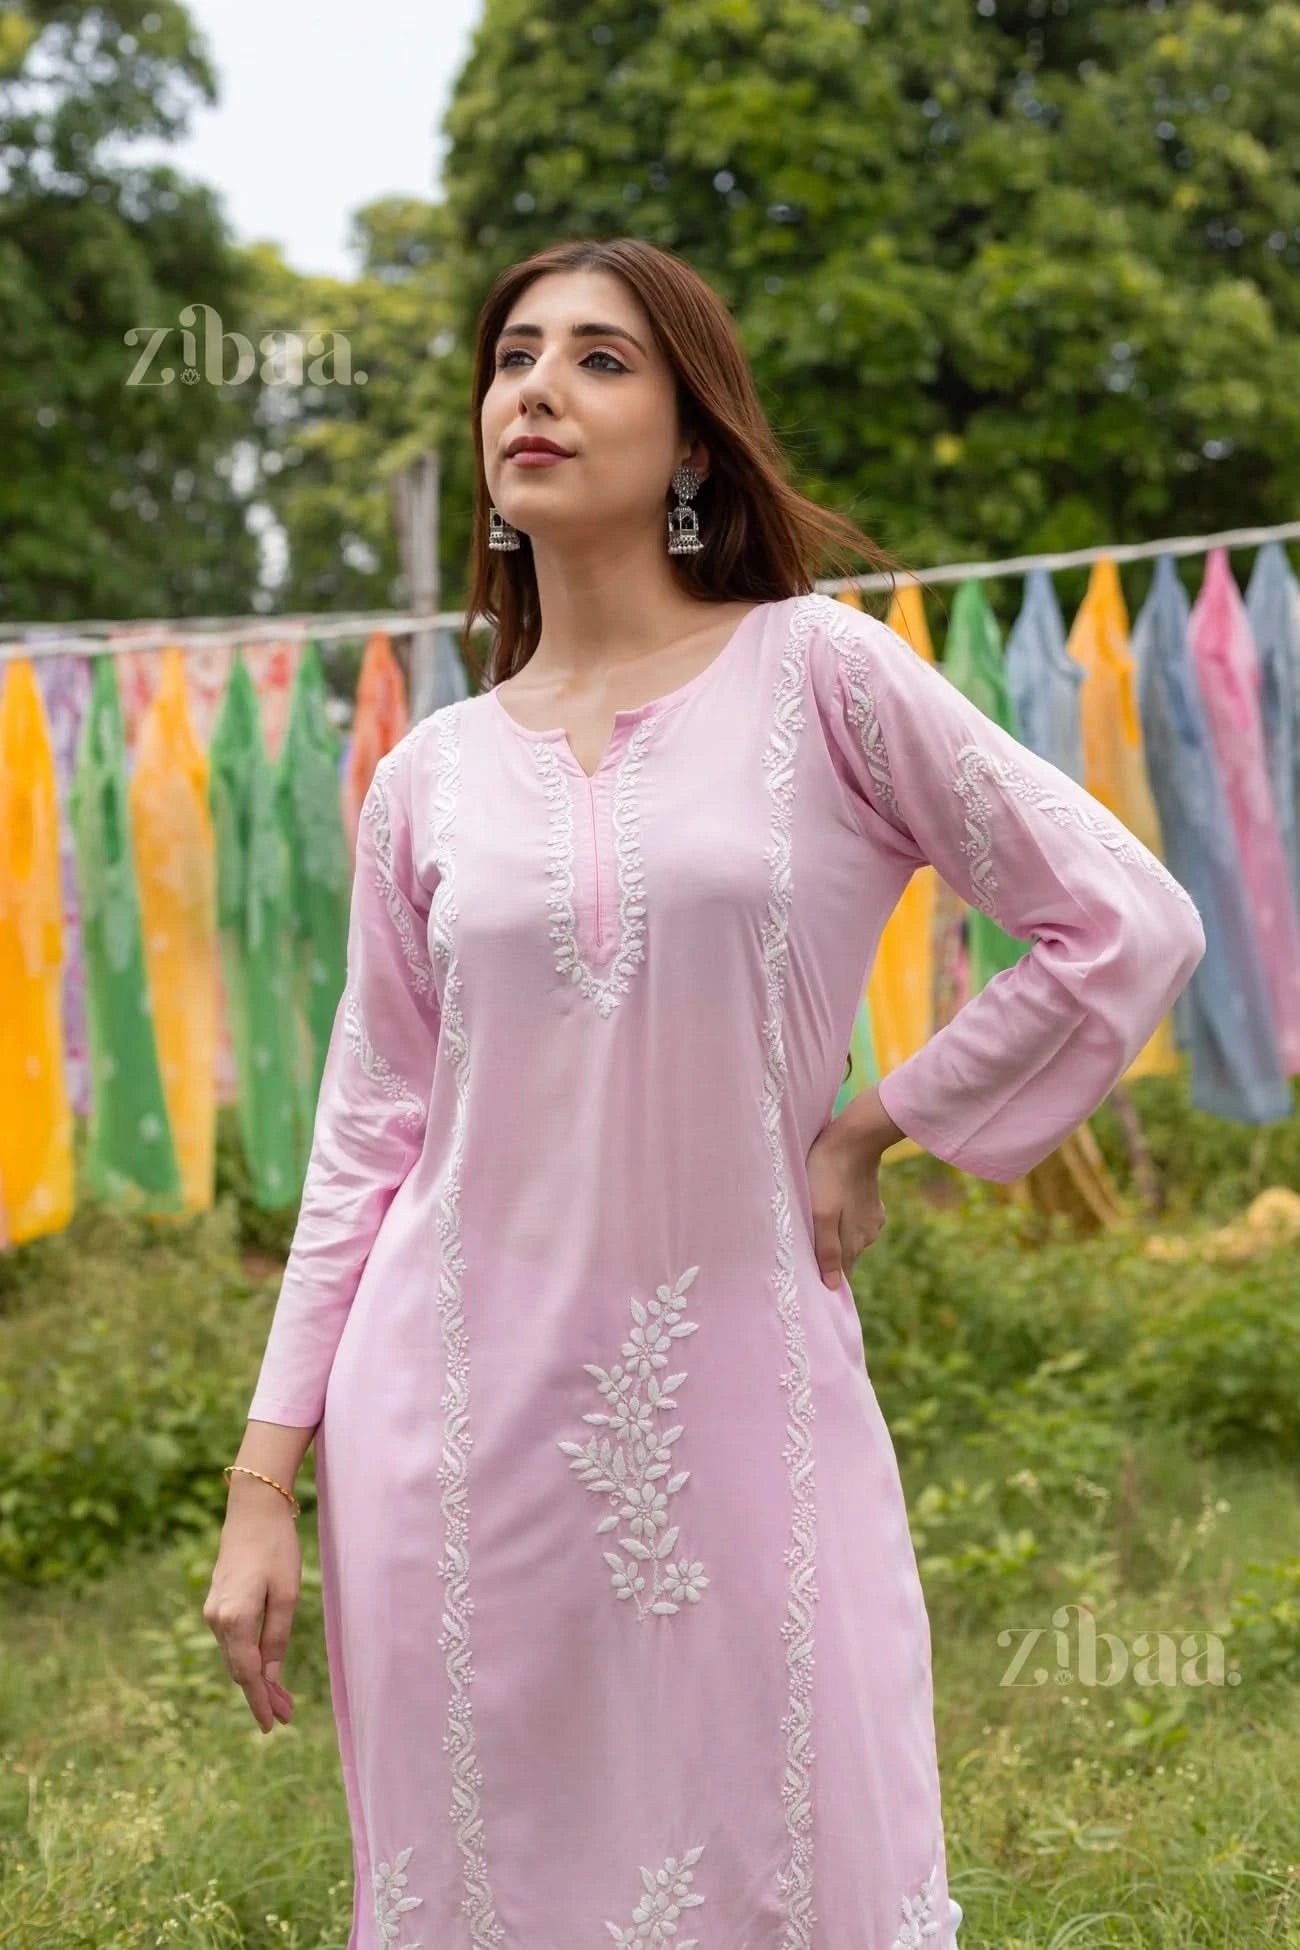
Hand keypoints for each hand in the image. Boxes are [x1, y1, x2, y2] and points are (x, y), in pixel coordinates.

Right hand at [203, 1485, 301, 1732]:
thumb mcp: (286, 1595)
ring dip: (255, 1679)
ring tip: (280, 1700)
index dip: (260, 1702)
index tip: (271, 1726)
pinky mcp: (217, 1604)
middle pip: (239, 1670)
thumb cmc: (276, 1549)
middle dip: (261, 1695)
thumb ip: (276, 1638)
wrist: (253, 1511)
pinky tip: (264, 1669)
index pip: (247, 1674)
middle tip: (285, 1717)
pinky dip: (248, 1659)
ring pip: (234, 1658)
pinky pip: (232, 1642)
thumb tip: (270, 1677)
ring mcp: (213, 1612)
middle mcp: (216, 1620)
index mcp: (234, 1619)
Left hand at [805, 1091, 896, 1290]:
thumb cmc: (827, 1175)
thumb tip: (833, 1287)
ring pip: (849, 1238)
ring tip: (814, 1225)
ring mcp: (872, 1220)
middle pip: (844, 1258)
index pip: (841, 1276)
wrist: (854, 1138)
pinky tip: (831, 1207)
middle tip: (802, 1251)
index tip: (808, 1284)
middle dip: (826, 1259)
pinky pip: (854, 1221)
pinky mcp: (872, 1204)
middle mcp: (867, 1237)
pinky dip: (842, 1219)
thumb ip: (827, 1251)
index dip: (825, 1280)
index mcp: (854, 1244)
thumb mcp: (820, 1214)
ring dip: (833, 1236)